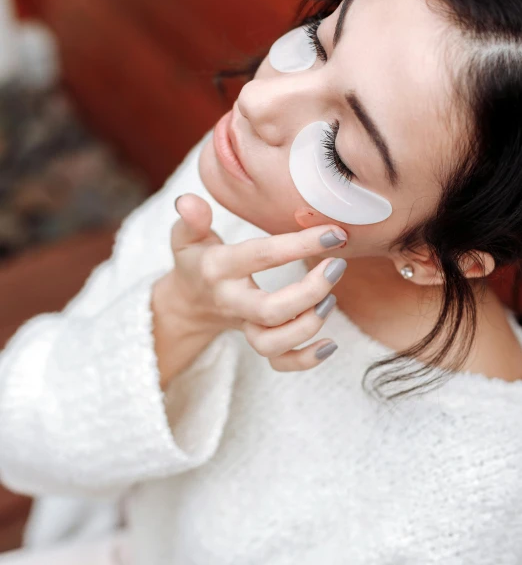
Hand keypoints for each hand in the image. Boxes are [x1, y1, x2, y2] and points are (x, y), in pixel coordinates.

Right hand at [152, 193, 346, 383]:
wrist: (189, 303)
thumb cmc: (199, 260)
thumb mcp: (187, 236)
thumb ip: (192, 219)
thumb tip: (189, 201)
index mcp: (219, 269)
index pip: (261, 256)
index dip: (299, 245)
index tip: (333, 234)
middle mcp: (232, 301)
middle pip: (270, 311)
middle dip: (309, 293)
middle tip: (336, 267)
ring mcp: (244, 326)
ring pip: (272, 343)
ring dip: (307, 326)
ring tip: (330, 300)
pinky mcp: (256, 342)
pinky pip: (279, 362)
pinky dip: (305, 360)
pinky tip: (330, 344)